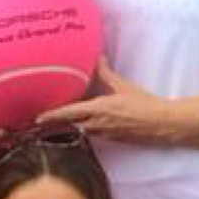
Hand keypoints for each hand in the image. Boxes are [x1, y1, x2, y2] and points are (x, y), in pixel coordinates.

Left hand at [42, 66, 172, 144]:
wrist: (162, 124)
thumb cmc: (144, 104)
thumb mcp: (123, 86)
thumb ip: (106, 73)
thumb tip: (97, 58)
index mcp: (99, 110)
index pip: (69, 114)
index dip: (52, 116)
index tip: (37, 118)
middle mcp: (98, 124)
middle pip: (69, 127)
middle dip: (53, 127)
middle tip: (37, 125)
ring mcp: (104, 134)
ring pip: (79, 132)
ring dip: (66, 129)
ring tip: (52, 127)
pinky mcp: (111, 139)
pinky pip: (91, 135)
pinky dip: (81, 131)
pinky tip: (79, 127)